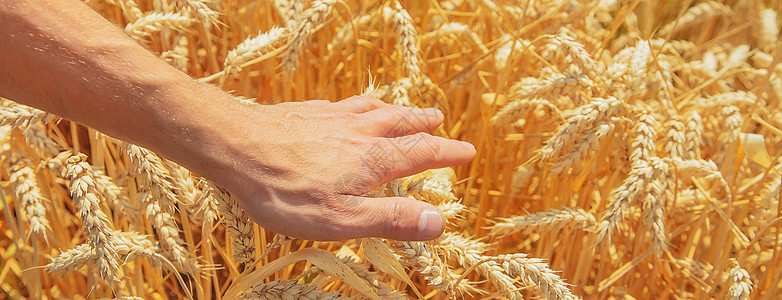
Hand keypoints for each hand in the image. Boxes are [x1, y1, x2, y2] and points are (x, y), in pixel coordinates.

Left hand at [189, 96, 474, 240]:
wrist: (236, 147)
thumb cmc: (286, 191)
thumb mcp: (342, 219)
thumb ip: (390, 219)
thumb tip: (438, 222)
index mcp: (373, 160)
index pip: (421, 154)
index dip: (446, 153)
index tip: (467, 151)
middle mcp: (359, 132)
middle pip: (400, 124)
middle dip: (423, 124)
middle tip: (439, 120)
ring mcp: (332, 118)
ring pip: (374, 110)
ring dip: (396, 110)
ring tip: (405, 110)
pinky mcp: (307, 112)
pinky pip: (343, 105)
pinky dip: (360, 104)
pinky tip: (351, 107)